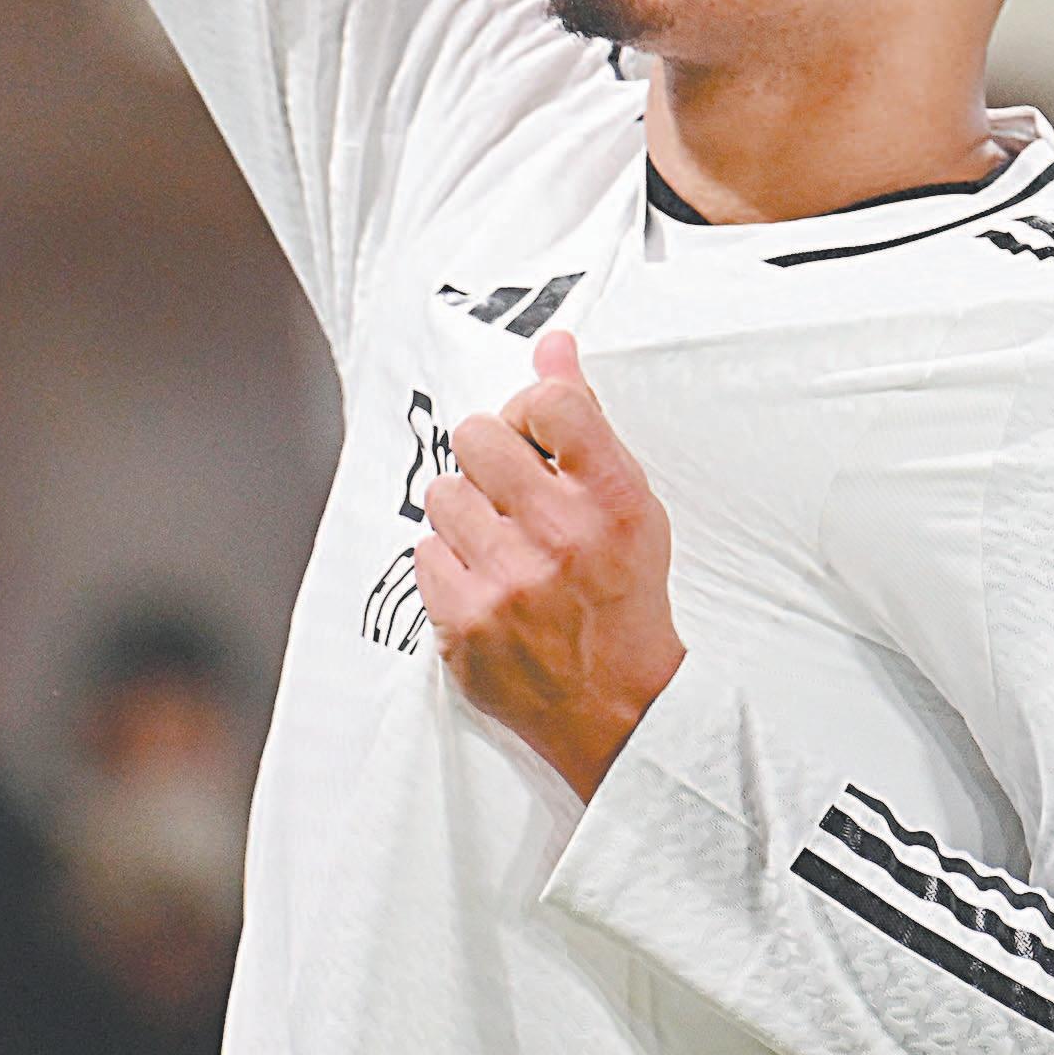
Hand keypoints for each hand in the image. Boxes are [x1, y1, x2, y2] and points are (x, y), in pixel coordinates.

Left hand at [414, 332, 685, 802]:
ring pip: (442, 492)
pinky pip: (425, 551)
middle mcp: (560, 535)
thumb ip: (584, 418)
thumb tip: (552, 344)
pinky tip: (485, 581)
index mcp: (611, 497)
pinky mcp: (464, 624)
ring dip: (466, 512)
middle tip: (511, 491)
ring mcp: (507, 582)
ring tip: (499, 541)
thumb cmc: (623, 595)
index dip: (533, 410)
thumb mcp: (629, 501)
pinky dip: (450, 564)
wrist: (620, 710)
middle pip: (478, 435)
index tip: (537, 435)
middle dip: (491, 456)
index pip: (551, 401)